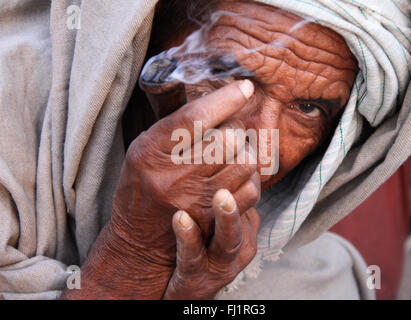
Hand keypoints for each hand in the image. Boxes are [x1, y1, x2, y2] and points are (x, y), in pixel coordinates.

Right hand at [107, 80, 259, 295]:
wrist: (139, 238)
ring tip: (232, 154)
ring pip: (243, 161)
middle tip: (227, 132)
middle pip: (227, 138)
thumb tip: (219, 98)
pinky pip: (250, 188)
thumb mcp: (145, 148)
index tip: (244, 86)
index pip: (196, 118)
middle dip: (234, 128)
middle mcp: (173, 175)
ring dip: (244, 151)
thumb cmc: (142, 185)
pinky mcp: (211, 217)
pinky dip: (250, 175)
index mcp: (152, 151)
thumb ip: (176, 125)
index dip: (226, 98)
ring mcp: (194, 199)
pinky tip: (238, 173)